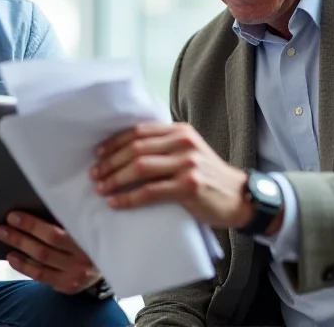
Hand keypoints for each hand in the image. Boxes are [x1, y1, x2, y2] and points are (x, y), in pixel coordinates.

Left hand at [0, 211, 101, 294]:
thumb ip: (68, 219)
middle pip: (46, 245)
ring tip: (3, 236)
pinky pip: (41, 276)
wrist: (112, 264)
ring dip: (20, 247)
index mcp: (87, 236)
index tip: (14, 215)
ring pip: (42, 260)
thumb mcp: (86, 226)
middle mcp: (82, 257)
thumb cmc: (91, 237)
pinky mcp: (68, 285)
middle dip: (21, 235)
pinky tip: (12, 257)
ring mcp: (75, 273)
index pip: (55, 231)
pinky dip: (24, 266)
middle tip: (3, 225)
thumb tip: (35, 207)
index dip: (32, 224)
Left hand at [91, 122, 251, 228]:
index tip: (98, 153)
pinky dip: (128, 198)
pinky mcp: (189, 186)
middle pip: (136, 148)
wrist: (239, 197)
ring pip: (140, 168)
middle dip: (110, 162)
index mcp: (180, 131)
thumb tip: (126, 151)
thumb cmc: (208, 176)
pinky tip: (116, 202)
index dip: (115, 142)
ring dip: (115, 179)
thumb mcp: (189, 151)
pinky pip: (150, 191)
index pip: (139, 131)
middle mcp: (183, 143)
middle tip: (95, 173)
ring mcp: (187, 164)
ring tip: (101, 188)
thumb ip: (165, 146)